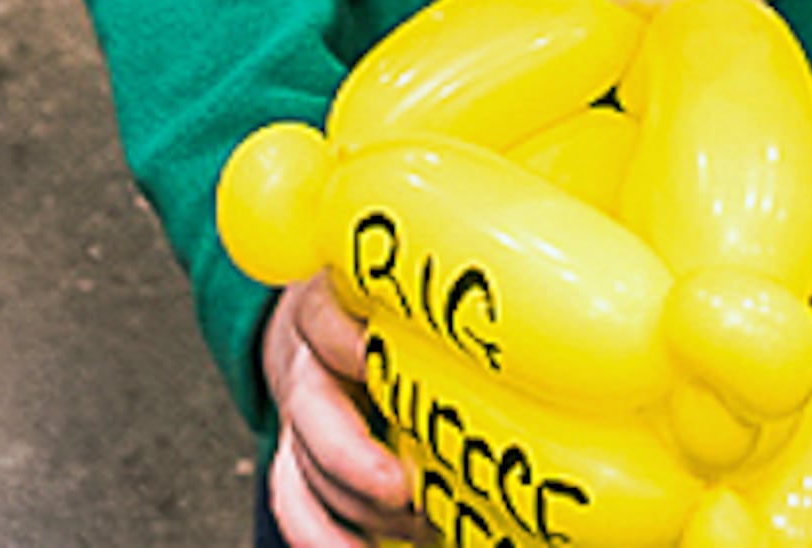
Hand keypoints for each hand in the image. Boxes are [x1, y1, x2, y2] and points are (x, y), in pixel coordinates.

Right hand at [263, 274, 435, 546]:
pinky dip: (324, 537)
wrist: (324, 334)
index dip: (344, 340)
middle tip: (402, 487)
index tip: (374, 359)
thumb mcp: (405, 288)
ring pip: (302, 465)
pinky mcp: (296, 460)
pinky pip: (294, 502)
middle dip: (352, 454)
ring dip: (355, 505)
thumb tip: (517, 315)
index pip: (322, 314)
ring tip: (415, 525)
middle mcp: (308, 359)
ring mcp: (299, 415)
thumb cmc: (390, 309)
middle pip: (310, 406)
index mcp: (334, 303)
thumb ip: (440, 300)